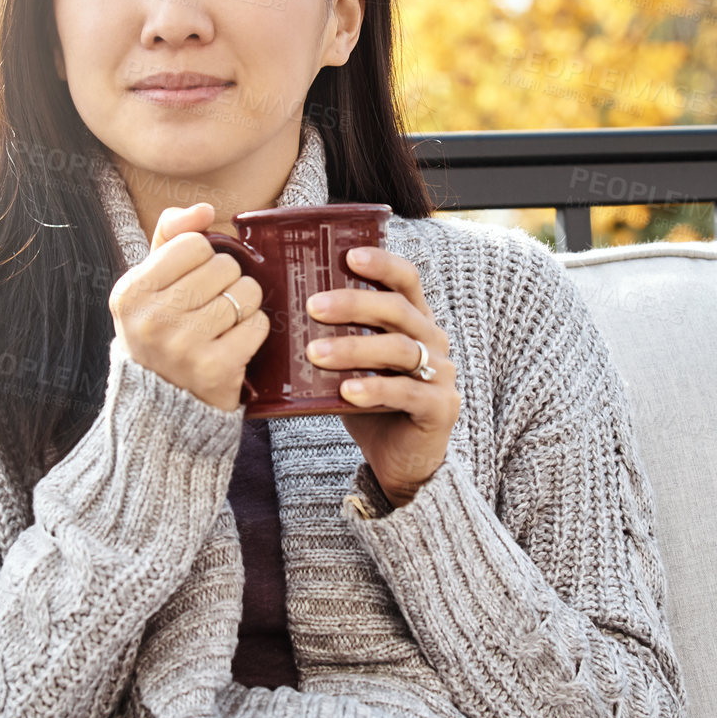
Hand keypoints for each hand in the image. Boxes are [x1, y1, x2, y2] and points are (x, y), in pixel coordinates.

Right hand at [109, 201, 270, 411]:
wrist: (164, 406)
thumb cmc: (162, 331)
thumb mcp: (151, 283)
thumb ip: (171, 237)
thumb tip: (204, 209)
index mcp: (130, 292)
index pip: (193, 244)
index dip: (204, 258)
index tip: (193, 281)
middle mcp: (151, 319)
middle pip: (223, 266)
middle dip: (227, 281)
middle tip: (211, 306)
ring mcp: (182, 347)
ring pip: (245, 293)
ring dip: (244, 305)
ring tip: (224, 323)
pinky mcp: (215, 369)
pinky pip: (257, 324)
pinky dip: (254, 330)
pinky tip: (235, 342)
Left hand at [305, 244, 460, 508]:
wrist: (402, 461)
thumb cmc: (372, 404)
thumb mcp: (353, 365)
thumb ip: (334, 338)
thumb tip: (275, 314)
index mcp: (415, 321)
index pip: (407, 279)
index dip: (382, 264)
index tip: (349, 256)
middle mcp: (433, 340)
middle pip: (397, 310)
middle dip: (354, 304)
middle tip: (312, 307)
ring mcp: (441, 374)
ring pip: (400, 349)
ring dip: (355, 348)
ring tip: (315, 353)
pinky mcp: (440, 407)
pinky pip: (407, 392)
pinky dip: (374, 389)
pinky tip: (346, 392)